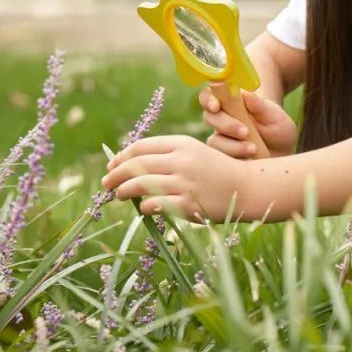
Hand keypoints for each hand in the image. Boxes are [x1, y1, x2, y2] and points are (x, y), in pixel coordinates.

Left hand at [101, 135, 244, 221]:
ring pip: (140, 184)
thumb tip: (131, 164)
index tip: (112, 165)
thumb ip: (167, 155)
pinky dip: (144, 206)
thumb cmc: (216, 170)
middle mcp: (181, 161)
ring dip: (123, 190)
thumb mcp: (194, 152)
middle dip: (115, 174)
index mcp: (182, 143)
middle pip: (136, 165)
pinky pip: (154, 204)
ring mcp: (184, 183)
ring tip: (119, 195)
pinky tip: (143, 207)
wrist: (246, 187)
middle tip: (106, 183)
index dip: (121, 156)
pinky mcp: (187, 204)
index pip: (141, 147)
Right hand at [199, 83, 297, 157]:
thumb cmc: (277, 129)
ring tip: (253, 149)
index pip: (210, 96)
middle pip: (210, 117)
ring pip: (214, 141)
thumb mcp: (275, 116)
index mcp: (230, 104)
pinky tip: (249, 160)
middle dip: (226, 124)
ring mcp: (221, 141)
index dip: (208, 99)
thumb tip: (246, 93)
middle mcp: (221, 121)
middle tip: (245, 132)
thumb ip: (260, 105)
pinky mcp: (224, 159)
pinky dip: (234, 158)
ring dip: (232, 146)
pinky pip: (220, 160)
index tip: (216, 106)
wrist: (283, 154)